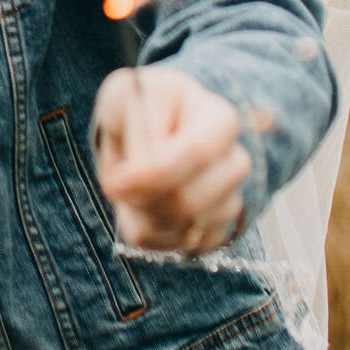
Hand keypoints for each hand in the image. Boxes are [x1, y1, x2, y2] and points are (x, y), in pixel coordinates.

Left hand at [92, 66, 247, 256]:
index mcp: (219, 117)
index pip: (196, 153)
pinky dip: (153, 234)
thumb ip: (136, 131)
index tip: (113, 183)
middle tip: (116, 184)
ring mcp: (233, 197)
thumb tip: (145, 171)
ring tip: (133, 188)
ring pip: (184, 231)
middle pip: (189, 201)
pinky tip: (144, 206)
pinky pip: (180, 248)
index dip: (151, 176)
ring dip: (144, 216)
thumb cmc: (134, 108)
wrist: (150, 127)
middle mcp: (235, 160)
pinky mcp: (220, 229)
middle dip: (142, 200)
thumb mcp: (122, 101)